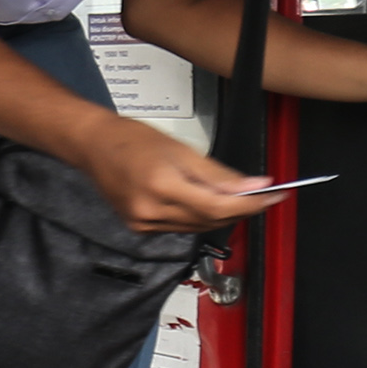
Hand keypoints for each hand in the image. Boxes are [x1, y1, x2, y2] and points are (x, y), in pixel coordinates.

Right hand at [80, 115, 277, 231]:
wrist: (93, 146)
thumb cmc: (132, 138)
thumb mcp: (181, 148)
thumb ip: (218, 174)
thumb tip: (252, 186)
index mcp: (163, 186)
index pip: (218, 207)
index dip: (250, 205)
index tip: (273, 197)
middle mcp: (152, 212)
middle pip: (211, 221)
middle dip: (240, 210)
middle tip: (263, 196)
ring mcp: (144, 224)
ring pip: (198, 227)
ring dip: (221, 215)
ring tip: (237, 198)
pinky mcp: (140, 228)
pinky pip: (180, 227)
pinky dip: (198, 217)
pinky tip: (203, 202)